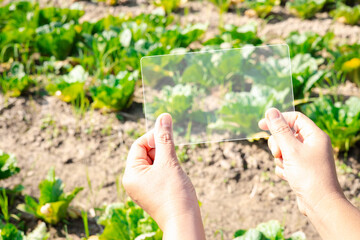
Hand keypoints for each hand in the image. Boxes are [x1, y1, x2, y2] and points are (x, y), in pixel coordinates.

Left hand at [122, 113, 204, 239]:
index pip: (139, 145)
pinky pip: (158, 173)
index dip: (153, 137)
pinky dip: (168, 170)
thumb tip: (163, 117)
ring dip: (166, 161)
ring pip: (154, 163)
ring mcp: (143, 188)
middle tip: (172, 160)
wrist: (185, 222)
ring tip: (174, 173)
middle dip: (161, 151)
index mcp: (131, 174)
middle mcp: (134, 181)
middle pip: (146, 153)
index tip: (168, 136)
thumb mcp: (169, 161)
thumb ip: (165, 138)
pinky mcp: (153, 192)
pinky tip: (175, 179)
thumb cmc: (174, 194)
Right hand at [258, 108, 343, 215]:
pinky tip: (289, 176)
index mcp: (314, 136)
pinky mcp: (301, 168)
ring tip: (287, 168)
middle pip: (286, 134)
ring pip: (283, 149)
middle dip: (277, 144)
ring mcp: (306, 157)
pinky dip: (283, 168)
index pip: (294, 118)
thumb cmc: (309, 176)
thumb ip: (279, 130)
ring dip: (279, 158)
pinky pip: (285, 162)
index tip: (262, 124)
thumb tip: (270, 111)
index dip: (278, 119)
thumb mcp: (291, 150)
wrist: (319, 204)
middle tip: (278, 154)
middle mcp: (312, 144)